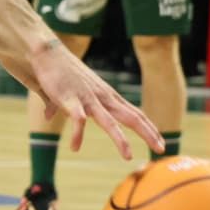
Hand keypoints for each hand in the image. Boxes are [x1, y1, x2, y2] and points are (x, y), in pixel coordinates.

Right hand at [20, 38, 163, 159]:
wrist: (48, 53)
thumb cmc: (60, 71)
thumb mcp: (70, 91)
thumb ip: (62, 105)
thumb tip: (48, 115)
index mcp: (108, 96)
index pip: (135, 113)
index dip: (149, 128)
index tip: (160, 143)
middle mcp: (103, 98)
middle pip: (132, 117)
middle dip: (148, 134)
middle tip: (162, 149)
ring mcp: (88, 99)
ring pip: (109, 121)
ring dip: (120, 139)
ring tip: (128, 157)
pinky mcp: (70, 99)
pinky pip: (77, 120)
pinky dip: (78, 134)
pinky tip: (75, 147)